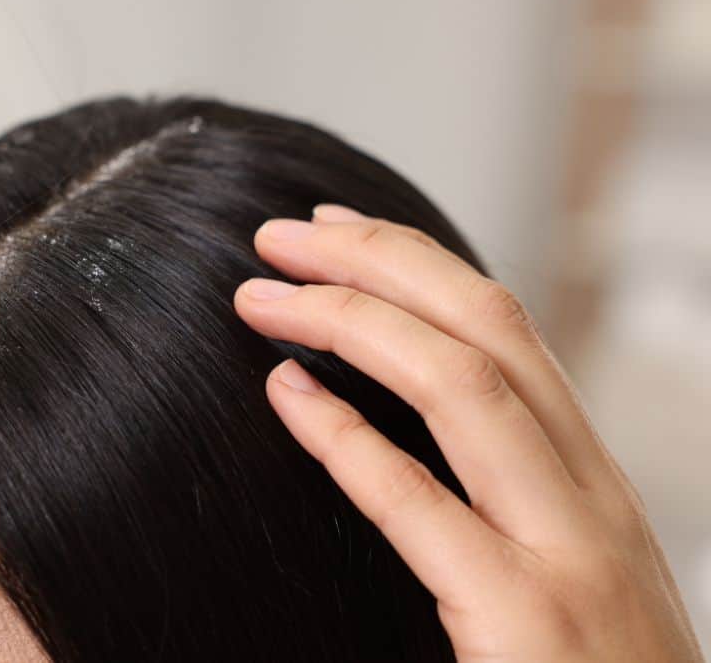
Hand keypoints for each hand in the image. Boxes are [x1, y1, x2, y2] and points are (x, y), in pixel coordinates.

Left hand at [232, 204, 704, 661]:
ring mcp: (567, 555)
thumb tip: (405, 420)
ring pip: (463, 386)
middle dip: (376, 261)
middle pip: (486, 327)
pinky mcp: (525, 620)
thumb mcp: (573, 564)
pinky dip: (345, 438)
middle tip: (278, 231)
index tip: (333, 230)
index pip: (506, 328)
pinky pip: (419, 506)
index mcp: (590, 478)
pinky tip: (282, 397)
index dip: (414, 262)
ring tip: (260, 297)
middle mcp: (589, 496)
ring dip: (349, 323)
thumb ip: (509, 491)